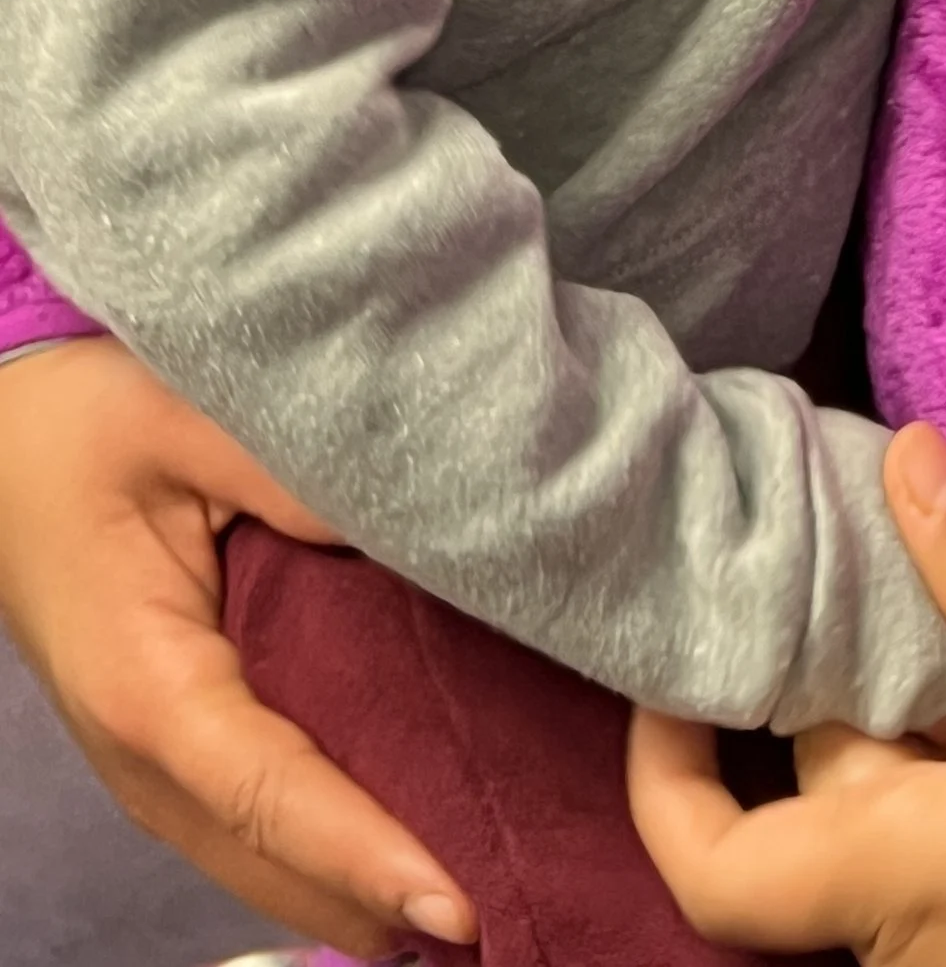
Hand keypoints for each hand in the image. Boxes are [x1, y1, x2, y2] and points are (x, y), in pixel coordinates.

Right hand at [0, 338, 476, 957]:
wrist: (4, 444)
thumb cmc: (84, 425)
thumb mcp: (185, 418)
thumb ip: (300, 475)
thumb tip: (420, 535)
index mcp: (148, 686)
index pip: (272, 796)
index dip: (365, 857)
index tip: (458, 903)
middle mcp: (144, 753)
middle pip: (272, 859)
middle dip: (380, 900)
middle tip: (506, 924)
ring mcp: (151, 761)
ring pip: (262, 858)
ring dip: (356, 888)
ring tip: (477, 913)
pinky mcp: (170, 744)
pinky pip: (254, 820)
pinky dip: (326, 848)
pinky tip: (409, 844)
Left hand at [629, 424, 945, 966]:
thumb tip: (901, 465)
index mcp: (918, 882)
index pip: (721, 872)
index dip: (665, 778)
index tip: (676, 674)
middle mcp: (924, 945)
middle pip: (825, 808)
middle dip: (856, 688)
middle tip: (917, 565)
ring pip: (896, 826)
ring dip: (928, 726)